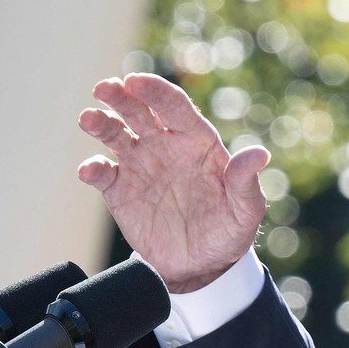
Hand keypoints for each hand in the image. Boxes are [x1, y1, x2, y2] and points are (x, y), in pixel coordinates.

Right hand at [77, 73, 270, 292]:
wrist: (202, 266)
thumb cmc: (229, 230)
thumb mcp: (246, 209)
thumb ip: (245, 181)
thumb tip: (259, 153)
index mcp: (197, 141)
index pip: (175, 107)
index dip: (156, 92)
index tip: (136, 81)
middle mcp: (165, 145)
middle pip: (139, 112)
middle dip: (121, 96)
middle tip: (105, 88)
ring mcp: (140, 165)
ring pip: (115, 134)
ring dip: (101, 123)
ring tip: (89, 118)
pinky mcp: (120, 190)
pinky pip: (103, 174)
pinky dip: (94, 169)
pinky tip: (91, 170)